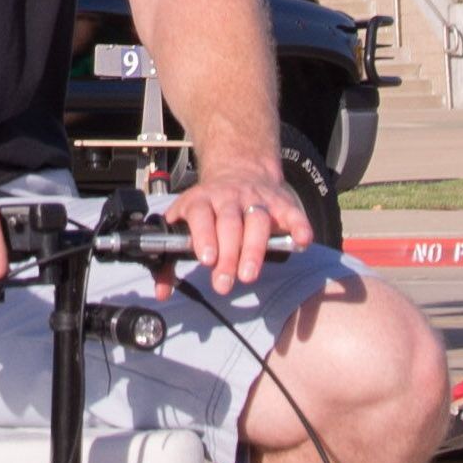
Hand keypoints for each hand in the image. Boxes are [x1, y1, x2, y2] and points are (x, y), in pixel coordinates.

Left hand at [163, 159, 315, 294]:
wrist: (239, 169)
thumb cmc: (208, 207)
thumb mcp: (183, 223)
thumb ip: (169, 260)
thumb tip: (161, 293)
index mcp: (201, 201)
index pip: (201, 215)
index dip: (204, 236)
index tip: (206, 259)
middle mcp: (228, 198)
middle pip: (230, 224)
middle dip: (228, 254)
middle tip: (224, 283)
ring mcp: (256, 199)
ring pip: (257, 220)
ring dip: (254, 248)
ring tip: (249, 275)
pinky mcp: (280, 202)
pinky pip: (291, 212)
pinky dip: (298, 226)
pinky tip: (301, 241)